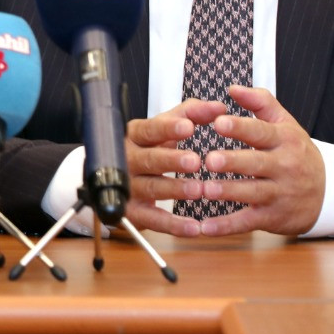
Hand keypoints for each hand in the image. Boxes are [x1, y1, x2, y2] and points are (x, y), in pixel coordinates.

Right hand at [120, 99, 222, 236]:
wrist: (116, 180)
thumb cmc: (150, 148)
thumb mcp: (166, 127)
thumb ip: (191, 114)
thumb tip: (217, 107)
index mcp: (136, 136)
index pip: (150, 129)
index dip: (168, 128)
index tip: (188, 127)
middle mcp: (128, 160)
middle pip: (149, 159)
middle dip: (172, 160)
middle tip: (195, 161)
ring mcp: (128, 187)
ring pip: (151, 188)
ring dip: (175, 190)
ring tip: (198, 190)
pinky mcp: (132, 212)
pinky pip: (153, 219)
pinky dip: (173, 225)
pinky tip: (193, 226)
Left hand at [194, 85, 325, 236]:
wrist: (328, 192)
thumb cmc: (295, 152)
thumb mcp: (285, 124)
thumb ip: (260, 102)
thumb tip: (233, 88)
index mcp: (285, 140)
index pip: (261, 132)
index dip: (240, 127)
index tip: (218, 122)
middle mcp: (284, 166)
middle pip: (256, 163)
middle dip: (232, 162)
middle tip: (209, 159)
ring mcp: (279, 194)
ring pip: (252, 193)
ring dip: (227, 192)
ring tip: (204, 190)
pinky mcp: (272, 217)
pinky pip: (247, 222)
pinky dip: (226, 226)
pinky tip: (204, 227)